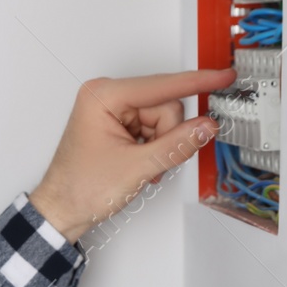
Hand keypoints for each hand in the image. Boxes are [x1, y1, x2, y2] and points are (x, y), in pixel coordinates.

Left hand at [27, 67, 236, 242]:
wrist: (62, 210)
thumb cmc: (81, 188)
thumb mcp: (137, 167)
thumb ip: (177, 145)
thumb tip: (205, 126)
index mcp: (103, 96)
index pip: (162, 86)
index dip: (197, 83)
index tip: (223, 76)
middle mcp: (106, 97)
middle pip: (166, 105)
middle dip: (167, 136)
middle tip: (150, 161)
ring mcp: (112, 110)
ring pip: (164, 120)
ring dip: (161, 146)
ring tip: (140, 166)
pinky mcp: (118, 124)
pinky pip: (154, 129)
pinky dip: (154, 149)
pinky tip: (139, 163)